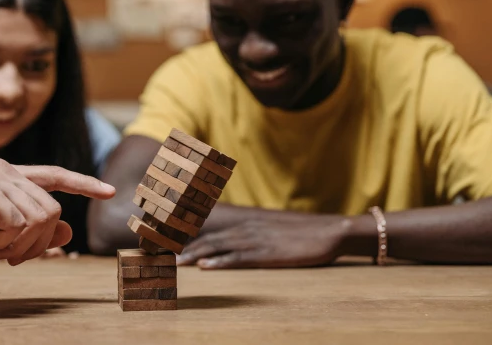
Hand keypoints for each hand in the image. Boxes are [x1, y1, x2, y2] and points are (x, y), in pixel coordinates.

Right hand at [0, 158, 115, 266]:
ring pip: (42, 217)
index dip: (84, 184)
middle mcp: (6, 171)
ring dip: (19, 244)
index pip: (55, 177)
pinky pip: (20, 225)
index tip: (109, 191)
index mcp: (9, 178)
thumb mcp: (2, 242)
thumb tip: (68, 232)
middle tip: (8, 254)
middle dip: (38, 242)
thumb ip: (34, 236)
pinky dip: (4, 242)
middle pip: (53, 209)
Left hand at [177, 212, 351, 268]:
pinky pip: (239, 257)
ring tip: (174, 263)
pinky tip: (205, 266)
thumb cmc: (302, 235)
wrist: (331, 232)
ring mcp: (256, 240)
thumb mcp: (272, 234)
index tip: (164, 243)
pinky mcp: (267, 253)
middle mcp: (246, 229)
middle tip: (160, 254)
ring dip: (193, 255)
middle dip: (182, 246)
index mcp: (246, 224)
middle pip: (206, 237)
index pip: (210, 229)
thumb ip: (252, 237)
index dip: (186, 236)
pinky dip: (219, 262)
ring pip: (217, 246)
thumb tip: (234, 247)